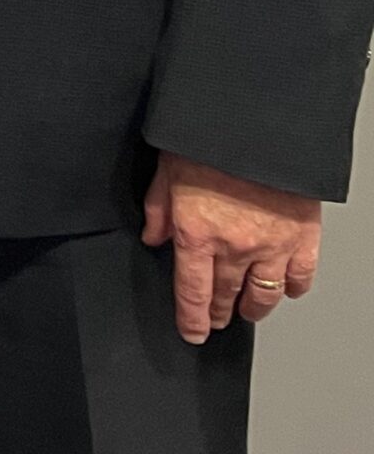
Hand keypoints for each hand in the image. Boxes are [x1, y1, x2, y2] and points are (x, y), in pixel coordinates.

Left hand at [140, 150, 323, 341]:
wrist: (257, 124)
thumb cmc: (207, 141)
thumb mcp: (167, 169)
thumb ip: (158, 209)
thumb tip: (154, 237)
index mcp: (197, 232)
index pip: (192, 291)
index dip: (192, 318)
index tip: (193, 332)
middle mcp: (235, 246)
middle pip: (225, 294)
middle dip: (218, 311)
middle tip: (216, 319)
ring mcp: (273, 245)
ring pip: (264, 293)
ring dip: (253, 307)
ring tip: (247, 310)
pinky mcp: (304, 236)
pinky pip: (300, 275)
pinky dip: (293, 287)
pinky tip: (286, 290)